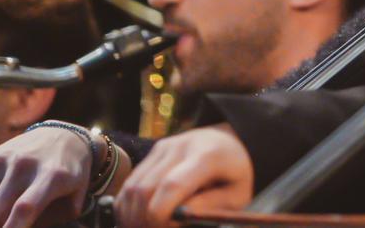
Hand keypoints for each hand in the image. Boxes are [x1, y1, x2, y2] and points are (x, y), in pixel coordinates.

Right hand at [0, 125, 94, 227]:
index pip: (24, 208)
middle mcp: (24, 164)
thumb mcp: (74, 201)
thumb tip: (19, 227)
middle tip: (11, 224)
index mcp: (52, 176)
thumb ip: (51, 223)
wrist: (62, 137)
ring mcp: (1, 159)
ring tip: (4, 211)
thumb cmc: (69, 177)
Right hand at [114, 124, 250, 227]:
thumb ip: (208, 207)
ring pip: (132, 187)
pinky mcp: (154, 151)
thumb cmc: (234, 175)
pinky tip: (139, 219)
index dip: (160, 214)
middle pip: (145, 188)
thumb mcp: (236, 195)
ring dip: (132, 216)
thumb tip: (175, 219)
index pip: (172, 185)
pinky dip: (127, 206)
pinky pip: (130, 183)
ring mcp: (165, 146)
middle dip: (143, 220)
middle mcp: (182, 146)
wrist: (230, 144)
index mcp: (209, 156)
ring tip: (147, 227)